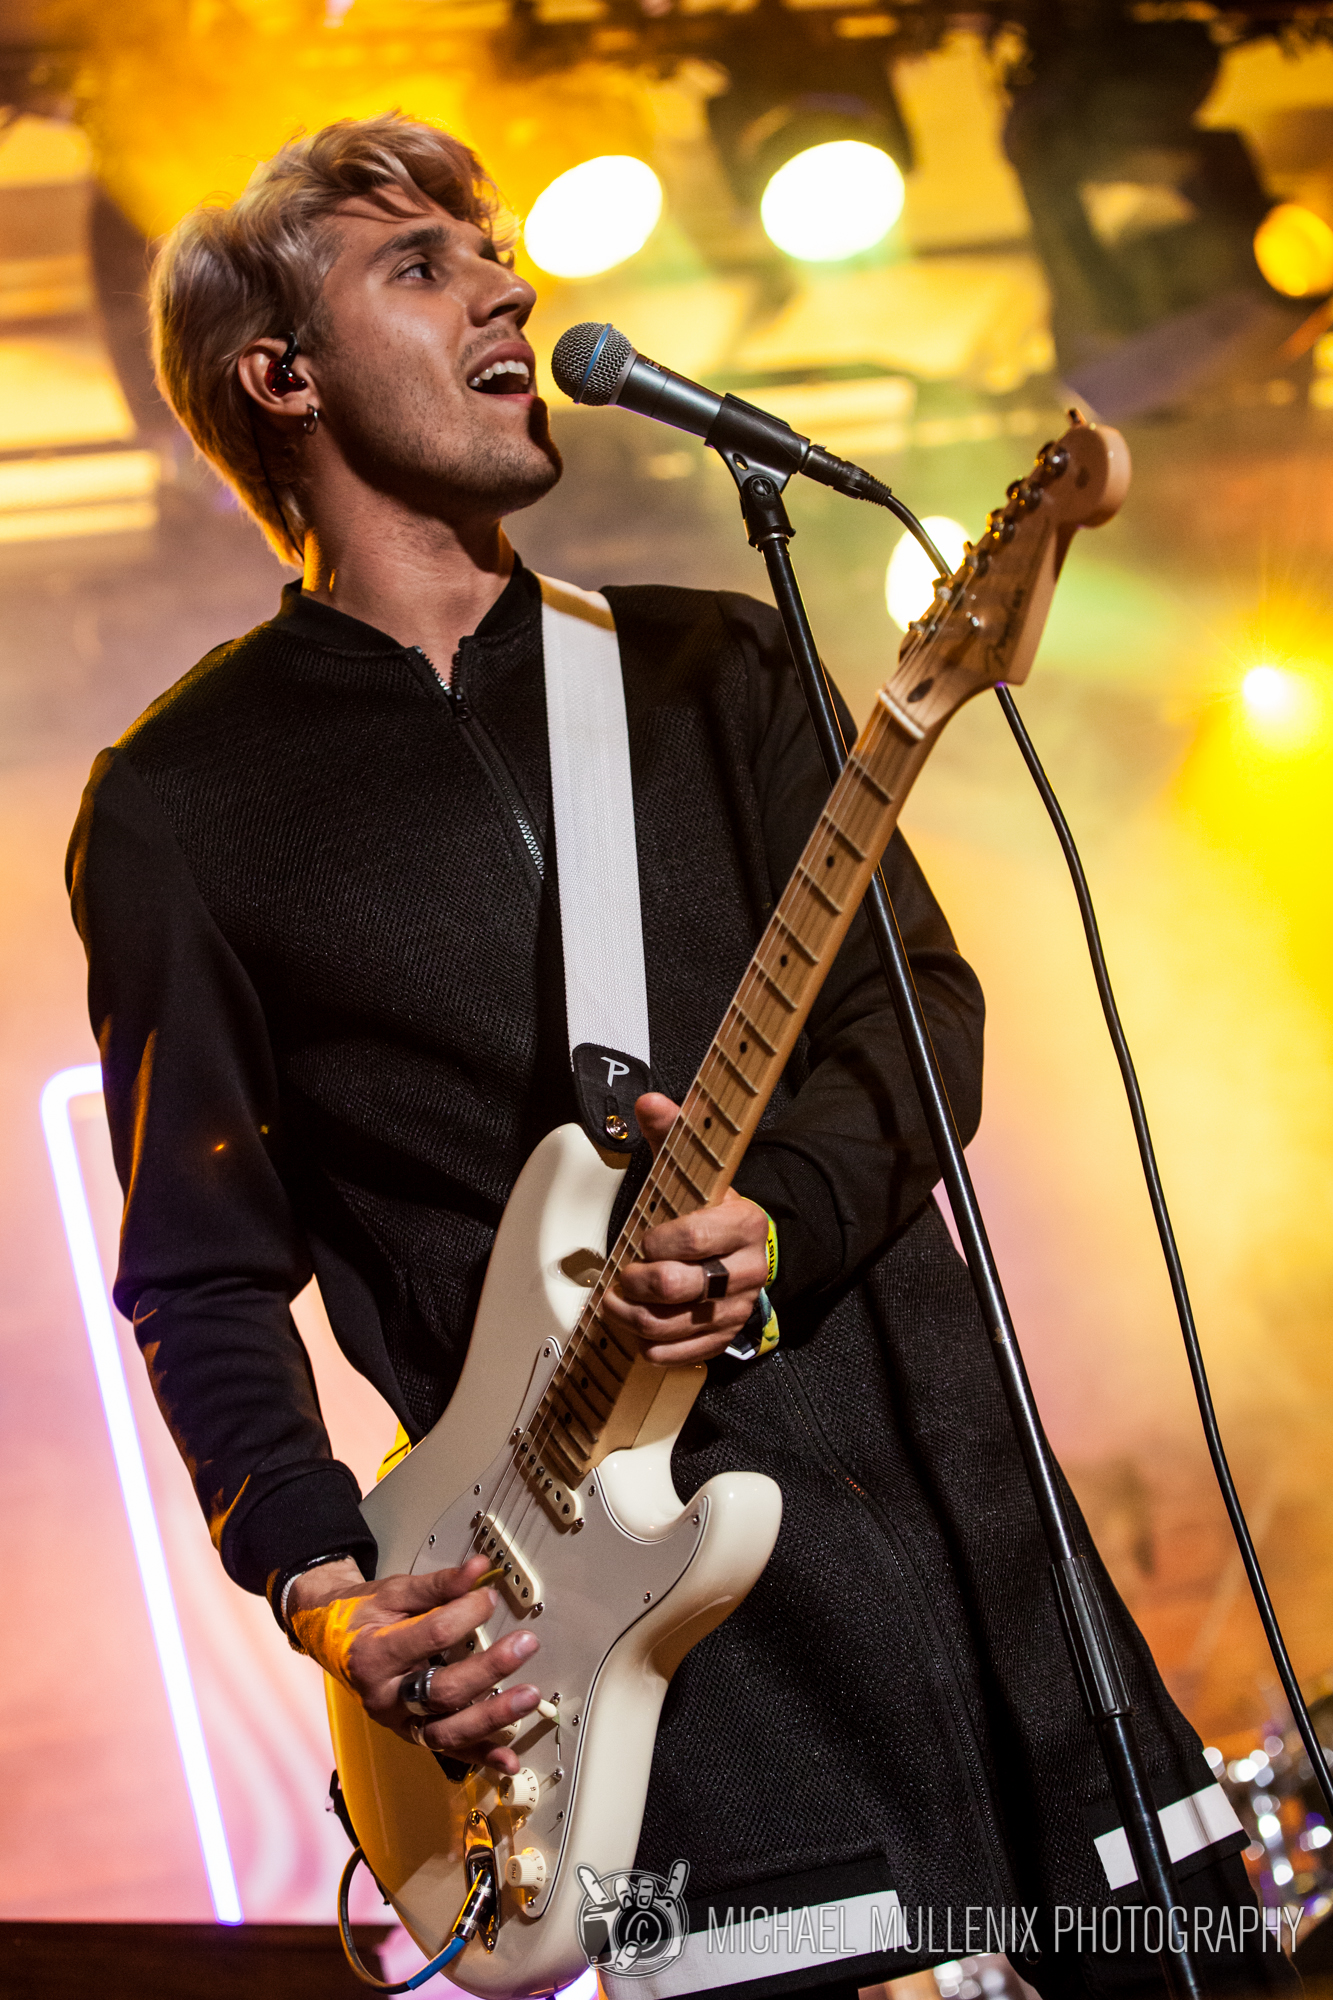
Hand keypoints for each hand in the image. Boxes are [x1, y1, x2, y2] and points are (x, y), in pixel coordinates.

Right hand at [286, 1553, 539, 1773]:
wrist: (334, 1643)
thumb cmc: (364, 1616)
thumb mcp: (394, 1592)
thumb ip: (439, 1584)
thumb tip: (479, 1569)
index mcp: (374, 1653)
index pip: (430, 1636)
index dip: (466, 1614)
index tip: (490, 1597)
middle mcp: (385, 1696)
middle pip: (442, 1690)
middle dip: (489, 1668)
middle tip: (525, 1644)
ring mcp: (398, 1721)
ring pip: (446, 1731)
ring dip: (492, 1717)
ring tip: (527, 1698)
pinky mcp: (411, 1734)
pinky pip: (448, 1751)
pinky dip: (481, 1756)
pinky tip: (508, 1759)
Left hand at [600, 1091, 768, 1367]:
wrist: (752, 1250)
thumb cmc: (712, 1210)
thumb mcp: (696, 1171)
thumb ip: (673, 1135)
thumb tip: (649, 1102)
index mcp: (743, 1223)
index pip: (694, 1238)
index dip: (658, 1242)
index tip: (643, 1238)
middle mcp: (747, 1269)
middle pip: (681, 1285)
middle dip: (639, 1281)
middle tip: (622, 1275)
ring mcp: (738, 1307)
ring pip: (677, 1324)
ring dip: (636, 1317)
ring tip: (617, 1303)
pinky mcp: (727, 1335)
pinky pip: (688, 1354)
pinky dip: (656, 1348)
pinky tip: (641, 1334)